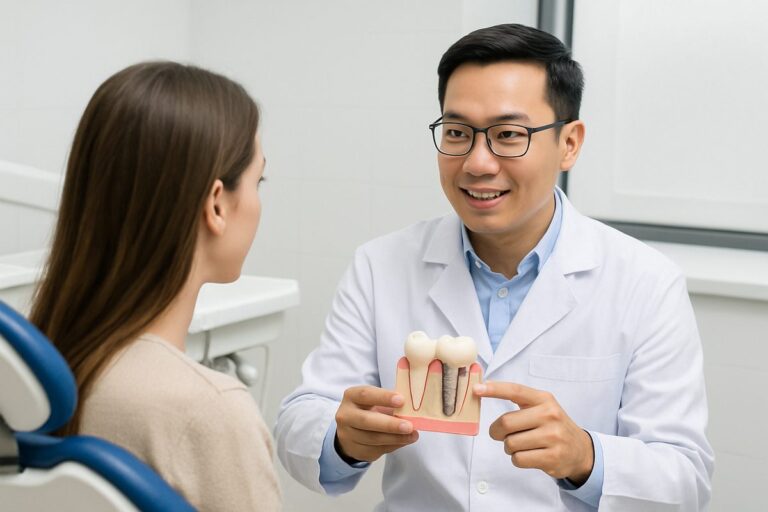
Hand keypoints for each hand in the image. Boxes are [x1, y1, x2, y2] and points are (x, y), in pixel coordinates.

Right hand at [334, 385, 418, 462]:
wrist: (350, 429)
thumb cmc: (368, 409)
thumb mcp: (375, 400)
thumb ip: (390, 402)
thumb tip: (412, 408)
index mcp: (351, 397)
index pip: (365, 394)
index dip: (383, 397)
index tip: (402, 400)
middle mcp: (345, 415)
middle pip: (366, 420)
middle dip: (389, 424)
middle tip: (409, 426)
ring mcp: (348, 435)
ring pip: (372, 438)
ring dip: (395, 438)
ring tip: (412, 435)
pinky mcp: (355, 450)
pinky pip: (376, 450)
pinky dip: (393, 445)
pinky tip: (404, 441)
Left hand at [474, 381, 593, 484]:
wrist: (580, 450)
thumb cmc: (552, 426)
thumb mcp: (541, 407)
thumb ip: (518, 400)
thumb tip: (483, 389)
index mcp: (544, 399)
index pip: (515, 391)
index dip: (494, 389)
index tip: (477, 390)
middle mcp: (550, 415)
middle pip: (506, 423)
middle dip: (496, 431)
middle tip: (500, 434)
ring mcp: (553, 437)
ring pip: (510, 443)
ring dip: (508, 447)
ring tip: (521, 445)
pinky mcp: (552, 457)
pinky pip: (518, 459)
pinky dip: (517, 459)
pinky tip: (528, 455)